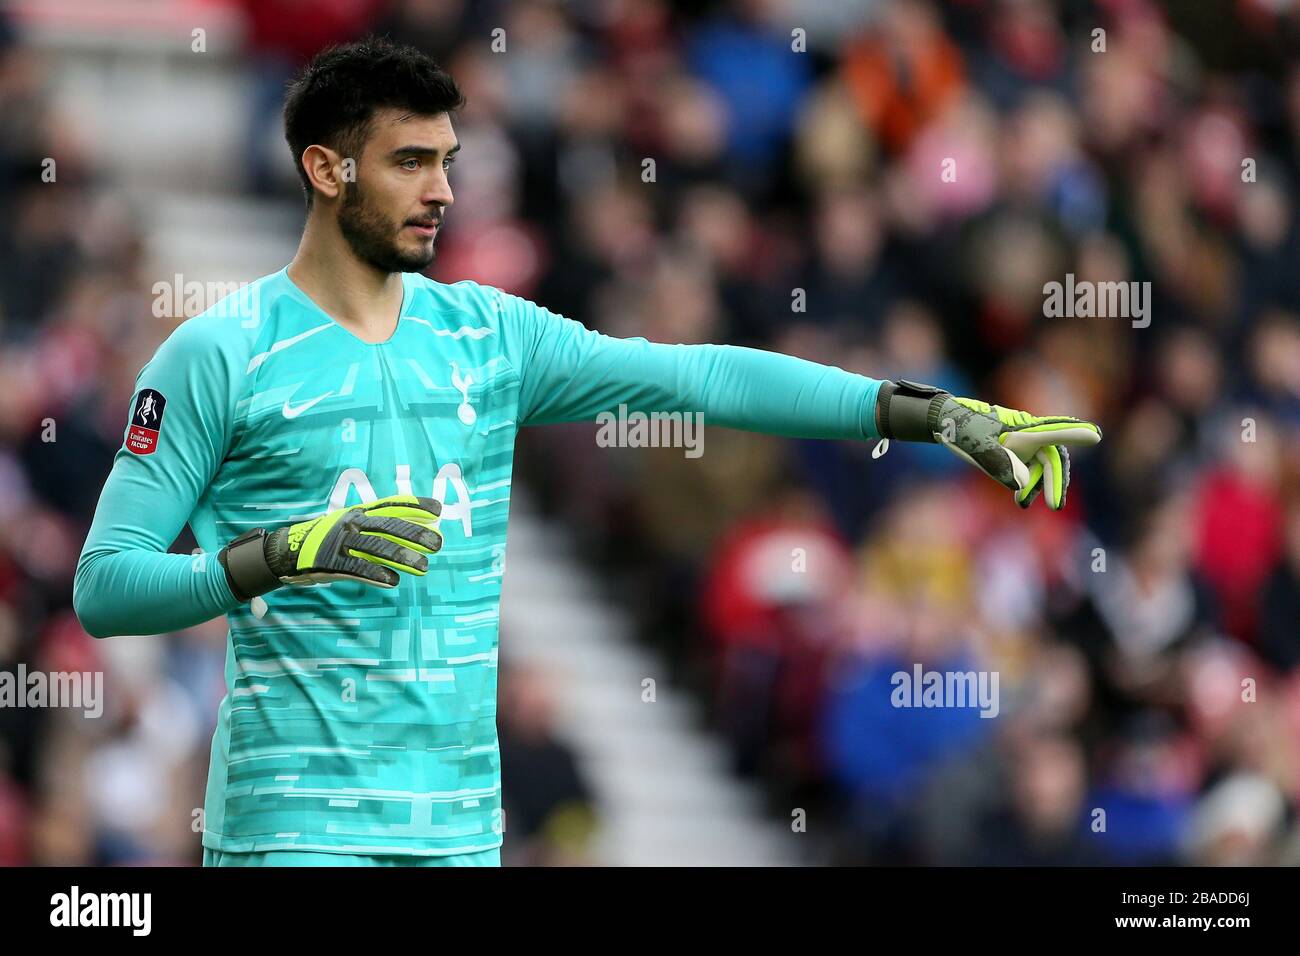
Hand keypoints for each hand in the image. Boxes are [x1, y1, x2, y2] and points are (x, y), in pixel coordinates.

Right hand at [219, 494, 443, 599]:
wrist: (285, 550)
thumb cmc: (326, 539)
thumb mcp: (351, 525)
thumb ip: (378, 527)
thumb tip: (413, 530)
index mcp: (358, 512)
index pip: (391, 504)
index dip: (414, 506)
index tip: (437, 511)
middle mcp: (352, 523)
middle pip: (389, 525)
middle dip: (415, 533)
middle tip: (438, 544)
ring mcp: (340, 542)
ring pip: (376, 547)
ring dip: (402, 556)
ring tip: (423, 567)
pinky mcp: (330, 562)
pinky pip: (356, 568)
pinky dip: (375, 574)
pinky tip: (392, 582)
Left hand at [876, 380, 1101, 509]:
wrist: (945, 423)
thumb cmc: (963, 429)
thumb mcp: (977, 447)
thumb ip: (999, 463)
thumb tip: (1022, 485)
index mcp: (1023, 427)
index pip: (1053, 430)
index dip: (1074, 433)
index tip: (1095, 435)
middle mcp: (1029, 434)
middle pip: (1053, 457)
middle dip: (1055, 481)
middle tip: (1054, 505)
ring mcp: (1024, 444)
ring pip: (1041, 467)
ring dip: (1038, 486)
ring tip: (1022, 504)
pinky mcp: (1016, 454)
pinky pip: (1029, 471)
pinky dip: (1027, 485)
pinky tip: (1021, 499)